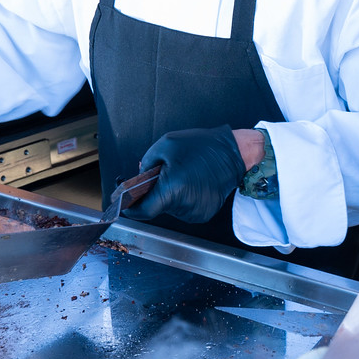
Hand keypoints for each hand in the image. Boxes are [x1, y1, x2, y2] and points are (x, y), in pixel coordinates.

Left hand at [127, 126, 248, 224]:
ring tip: (182, 177)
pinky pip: (183, 209)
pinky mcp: (204, 214)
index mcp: (172, 189)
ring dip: (169, 196)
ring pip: (170, 208)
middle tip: (163, 175)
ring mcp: (195, 213)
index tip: (126, 204)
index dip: (132, 208)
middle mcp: (184, 206)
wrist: (233, 154)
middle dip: (155, 193)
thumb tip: (139, 178)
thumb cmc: (201, 147)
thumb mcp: (166, 145)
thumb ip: (146, 163)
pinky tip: (191, 184)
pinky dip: (182, 199)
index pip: (143, 211)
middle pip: (157, 207)